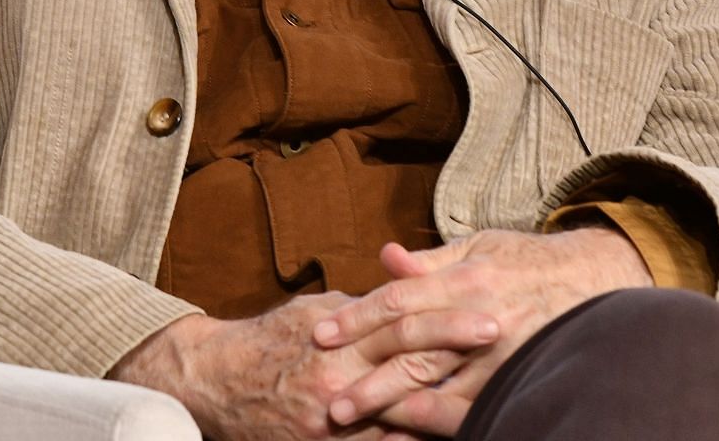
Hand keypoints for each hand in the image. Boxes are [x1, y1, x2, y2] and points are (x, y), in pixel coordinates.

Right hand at [111, 292, 496, 439]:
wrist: (216, 384)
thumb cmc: (269, 341)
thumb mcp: (314, 310)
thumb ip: (362, 308)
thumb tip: (404, 292)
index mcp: (337, 336)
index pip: (401, 322)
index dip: (446, 317)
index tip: (486, 308)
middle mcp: (337, 376)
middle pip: (408, 364)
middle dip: (457, 352)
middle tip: (502, 338)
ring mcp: (332, 419)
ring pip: (401, 413)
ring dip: (446, 405)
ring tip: (489, 396)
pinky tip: (442, 438)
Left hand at [312, 227, 652, 435]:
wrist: (595, 280)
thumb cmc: (528, 262)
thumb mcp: (479, 248)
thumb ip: (429, 261)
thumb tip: (384, 256)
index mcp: (466, 279)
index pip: (398, 300)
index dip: (356, 318)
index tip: (320, 336)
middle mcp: (481, 319)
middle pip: (412, 351)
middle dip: (369, 379)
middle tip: (329, 401)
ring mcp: (502, 356)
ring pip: (439, 386)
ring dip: (396, 409)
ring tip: (359, 426)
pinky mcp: (519, 381)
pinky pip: (474, 411)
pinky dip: (438, 427)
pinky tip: (407, 438)